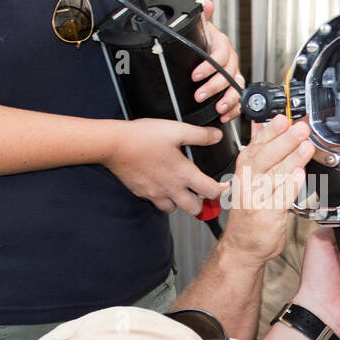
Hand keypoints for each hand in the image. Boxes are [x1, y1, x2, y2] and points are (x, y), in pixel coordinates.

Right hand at [103, 118, 226, 215]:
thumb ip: (199, 135)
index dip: (223, 190)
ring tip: (181, 189)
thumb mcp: (176, 130)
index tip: (225, 186)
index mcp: (184, 174)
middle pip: (194, 209)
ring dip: (180, 202)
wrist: (114, 145)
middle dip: (202, 203)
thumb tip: (216, 136)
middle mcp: (171, 189)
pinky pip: (156, 202)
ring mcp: (155, 193)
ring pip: (174, 209)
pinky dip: (162, 198)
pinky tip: (161, 185)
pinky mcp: (142, 193)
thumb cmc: (143, 137)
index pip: (211, 192)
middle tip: (203, 193)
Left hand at [192, 1, 243, 122]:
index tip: (196, 74)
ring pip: (236, 88)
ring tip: (217, 108)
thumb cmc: (203, 41)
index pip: (220, 55)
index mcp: (222, 46)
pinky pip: (238, 100)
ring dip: (227, 100)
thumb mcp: (200, 28)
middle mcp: (231, 61)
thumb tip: (206, 4)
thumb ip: (202, 17)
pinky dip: (233, 109)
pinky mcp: (233, 88)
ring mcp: (233, 75)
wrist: (206, 50)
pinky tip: (224, 114)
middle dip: (214, 87)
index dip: (209, 66)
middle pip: (229, 75)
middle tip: (199, 94)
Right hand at [219, 114, 314, 266]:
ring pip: (275, 175)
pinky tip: (299, 175)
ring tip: (306, 146)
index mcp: (245, 170)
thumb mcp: (248, 178)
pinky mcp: (267, 215)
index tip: (283, 118)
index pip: (256, 145)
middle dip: (284, 141)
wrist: (242, 245)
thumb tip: (262, 126)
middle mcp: (248, 183)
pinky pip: (280, 198)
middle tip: (300, 128)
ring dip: (292, 159)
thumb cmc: (249, 212)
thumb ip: (258, 152)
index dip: (270, 131)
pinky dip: (290, 186)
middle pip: (265, 158)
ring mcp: (256, 199)